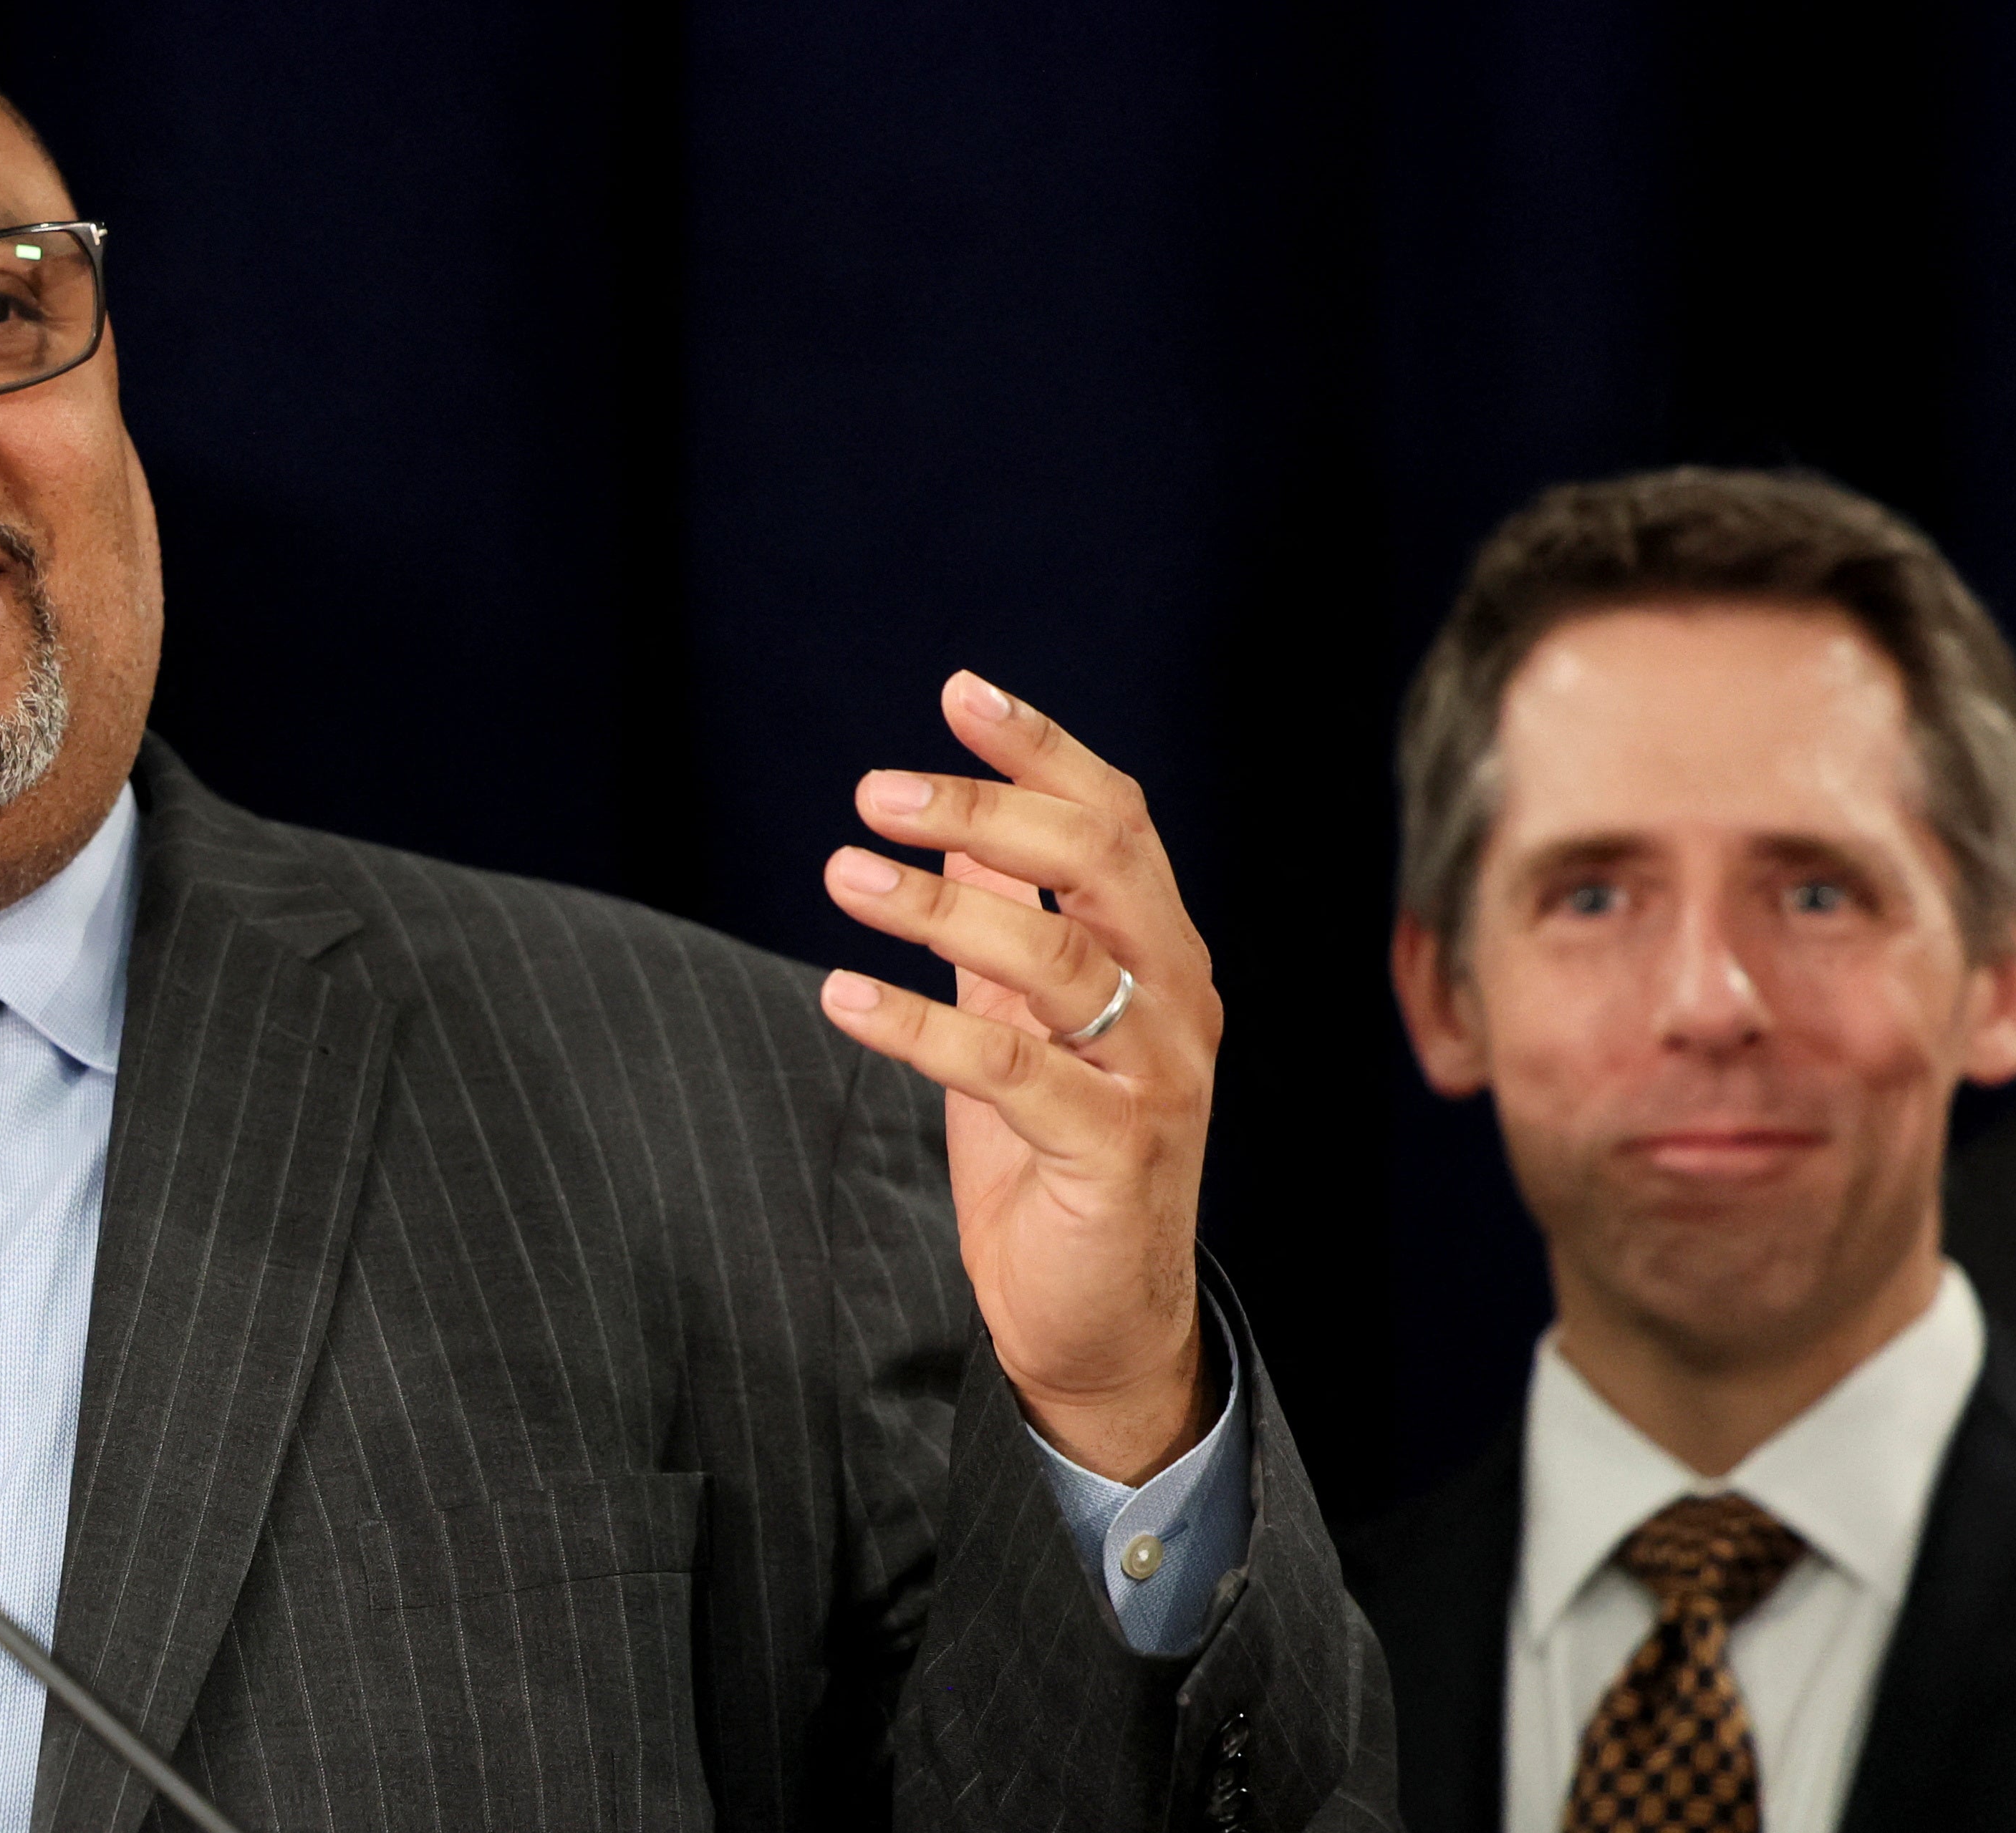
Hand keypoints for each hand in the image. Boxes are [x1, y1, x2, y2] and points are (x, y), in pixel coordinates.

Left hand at [818, 671, 1220, 1482]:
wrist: (1100, 1322)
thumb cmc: (1055, 1161)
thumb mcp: (1023, 1021)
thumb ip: (1006, 923)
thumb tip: (965, 825)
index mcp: (1160, 954)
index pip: (1116, 819)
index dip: (1041, 749)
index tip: (957, 693)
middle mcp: (1175, 1000)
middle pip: (1100, 862)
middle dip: (989, 807)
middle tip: (876, 792)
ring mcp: (1155, 1077)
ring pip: (1053, 958)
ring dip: (936, 906)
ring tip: (840, 873)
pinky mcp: (1113, 1154)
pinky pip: (1012, 1070)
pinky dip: (921, 1025)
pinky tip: (842, 994)